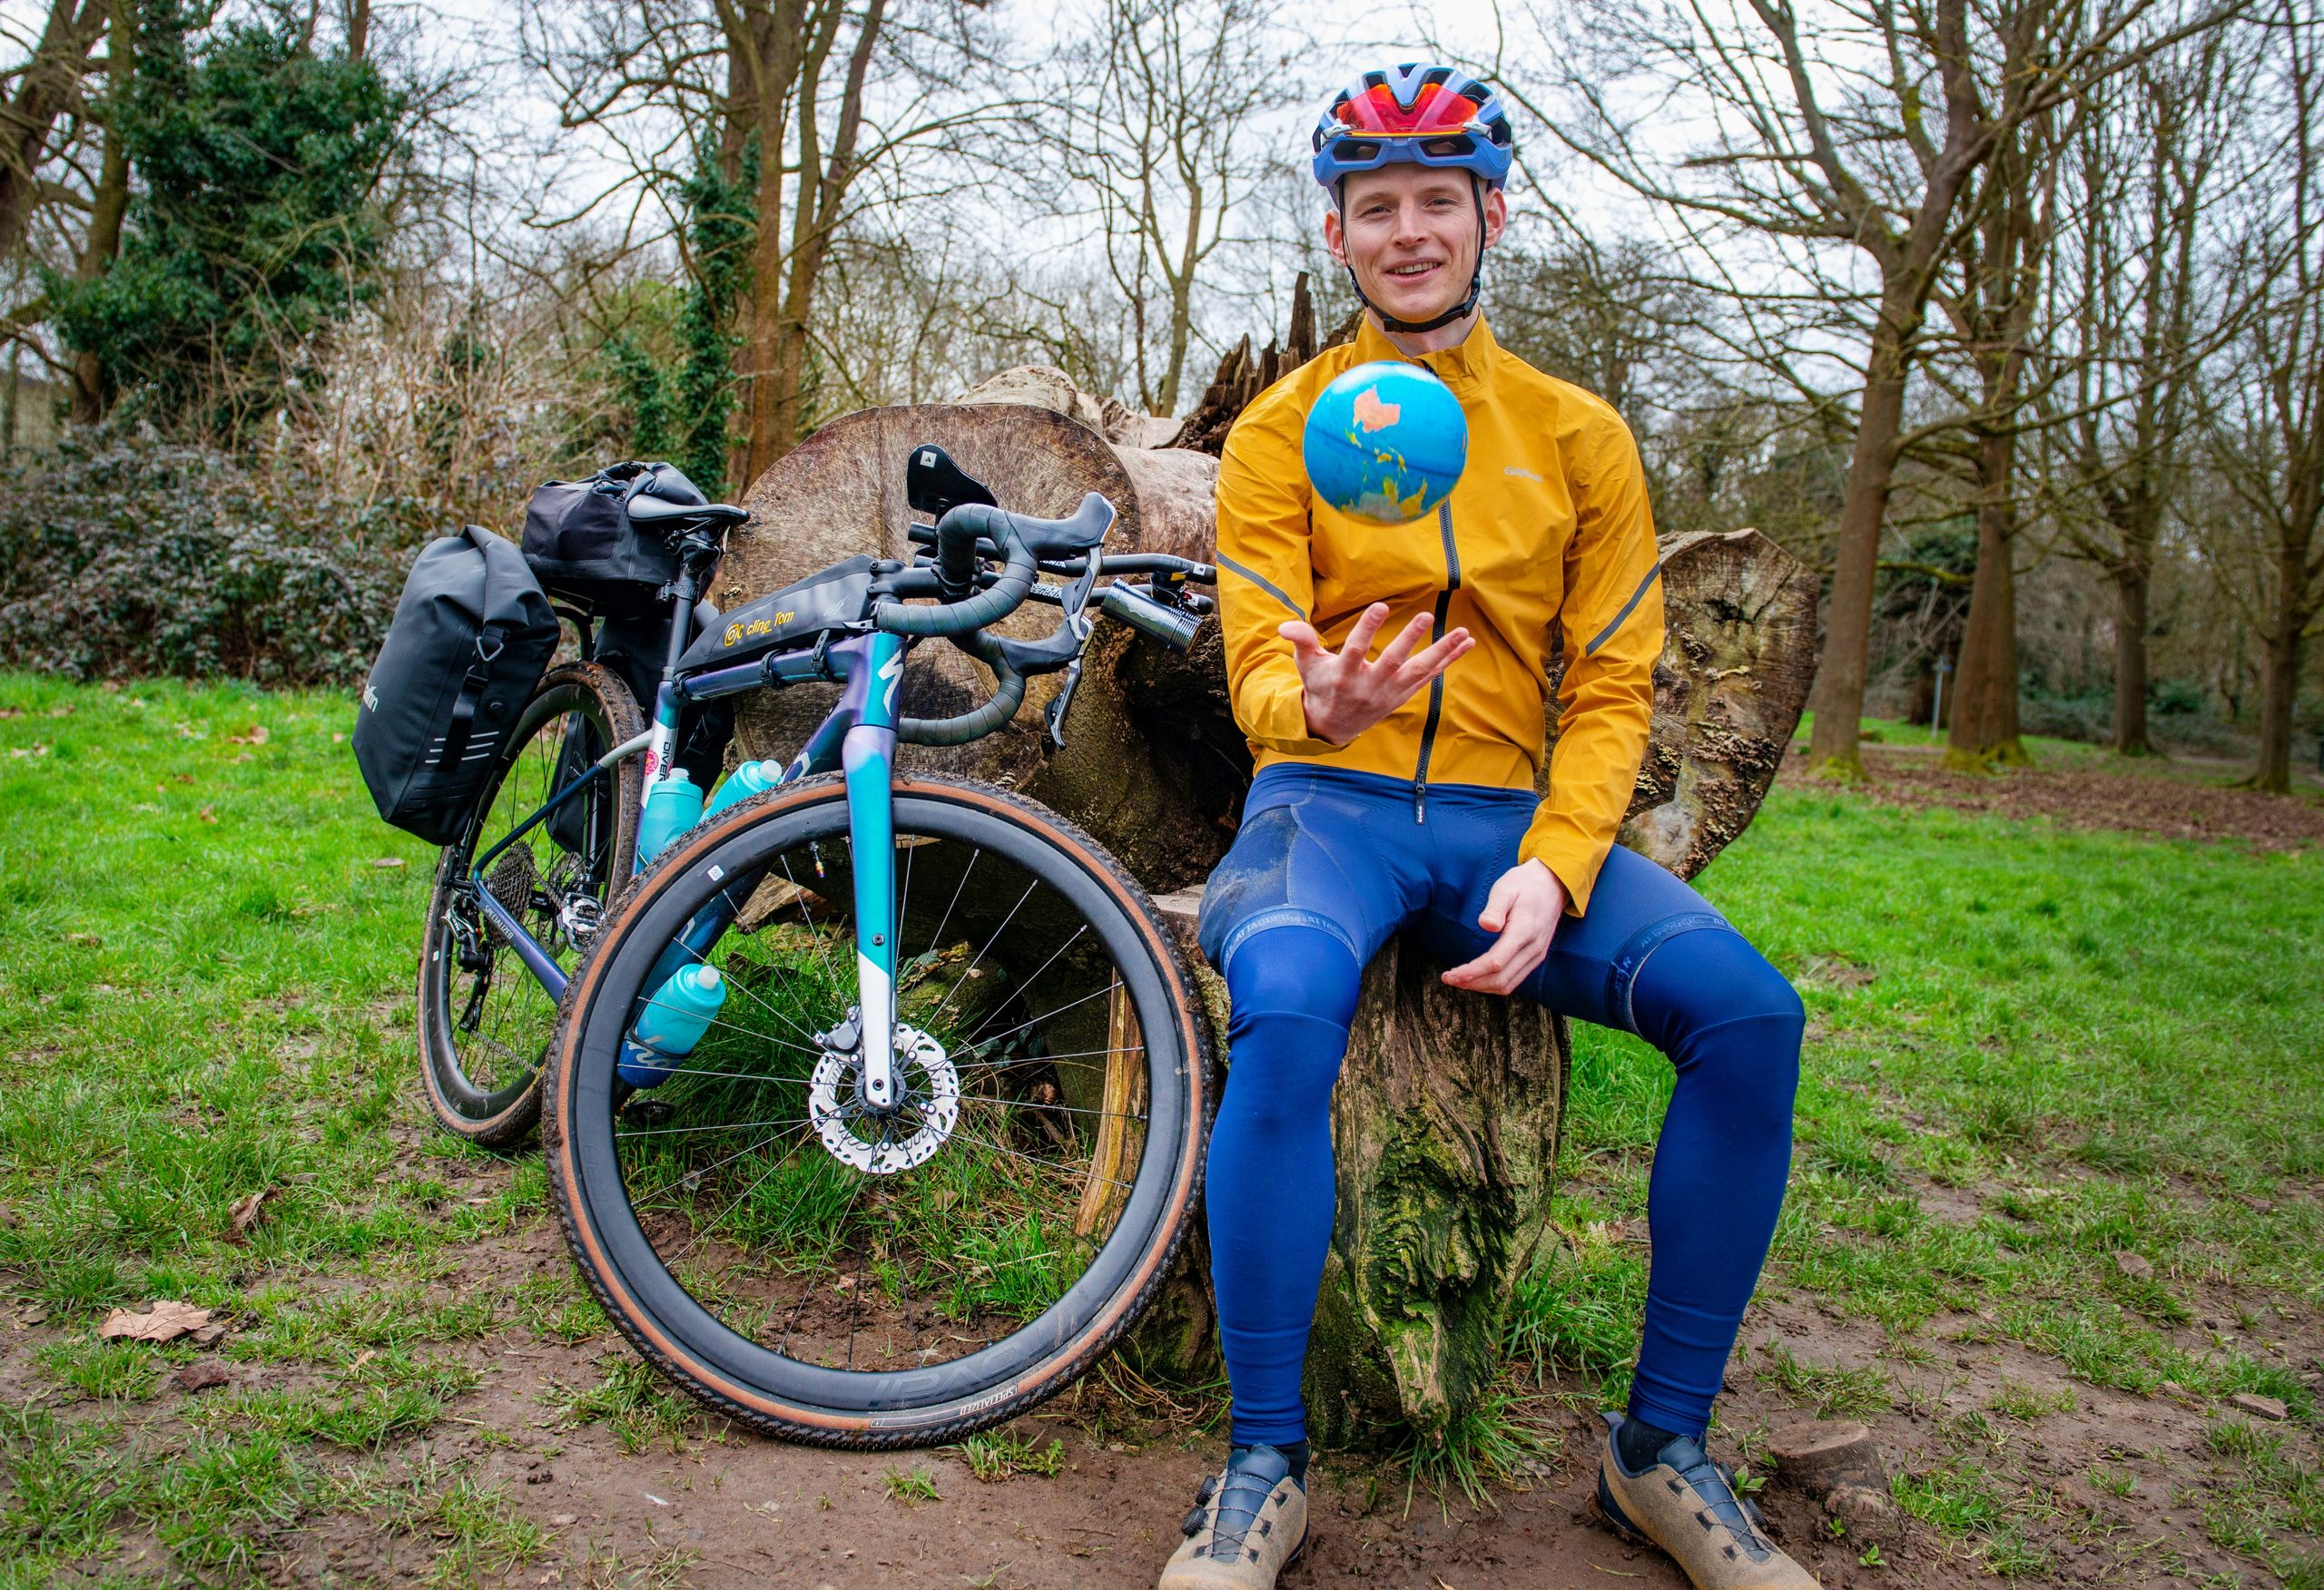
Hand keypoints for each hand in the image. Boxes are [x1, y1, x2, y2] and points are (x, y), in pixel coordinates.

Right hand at [1282, 602, 1473, 745]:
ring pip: (1419, 672)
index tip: (1380, 605)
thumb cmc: (1320, 686)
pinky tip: (1466, 644)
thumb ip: (1301, 641)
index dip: (1367, 628)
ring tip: (1463, 633)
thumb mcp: (1307, 664)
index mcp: (1344, 676)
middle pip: (1393, 662)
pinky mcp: (1402, 696)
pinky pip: (1429, 677)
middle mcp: (1369, 687)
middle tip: (1426, 616)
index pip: (1356, 650)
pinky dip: (1448, 661)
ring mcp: (1389, 693)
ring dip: (1442, 652)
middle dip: (1409, 639)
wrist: (1332, 726)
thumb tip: (1285, 625)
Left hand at [1441, 859, 1566, 994]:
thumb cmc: (1525, 884)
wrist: (1554, 883)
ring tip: (1460, 980)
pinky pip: (1515, 979)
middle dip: (1472, 983)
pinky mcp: (1536, 956)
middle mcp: (1533, 948)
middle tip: (1449, 979)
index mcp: (1524, 932)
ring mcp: (1536, 955)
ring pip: (1508, 984)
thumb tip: (1486, 925)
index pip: (1495, 963)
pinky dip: (1494, 983)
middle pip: (1500, 979)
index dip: (1471, 972)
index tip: (1451, 976)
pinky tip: (1479, 977)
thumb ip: (1495, 908)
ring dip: (1482, 986)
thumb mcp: (1506, 888)